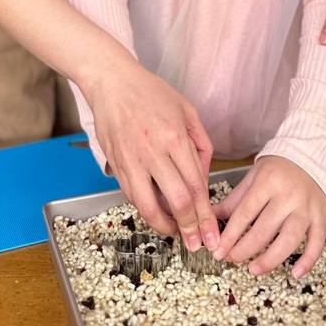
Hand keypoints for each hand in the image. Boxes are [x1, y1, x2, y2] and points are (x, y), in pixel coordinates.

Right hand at [87, 59, 219, 252]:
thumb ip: (201, 144)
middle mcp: (153, 152)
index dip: (205, 215)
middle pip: (177, 201)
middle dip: (191, 228)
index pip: (196, 186)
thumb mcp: (187, 110)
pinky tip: (157, 214)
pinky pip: (132, 195)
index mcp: (175, 137)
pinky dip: (146, 210)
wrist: (113, 82)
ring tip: (177, 234)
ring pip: (149, 206)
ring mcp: (132, 160)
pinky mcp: (116, 164)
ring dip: (165, 226)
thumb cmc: (152, 92)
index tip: (212, 234)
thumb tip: (205, 176)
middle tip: (199, 243)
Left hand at [210, 157, 325, 276]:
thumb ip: (234, 200)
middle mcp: (288, 196)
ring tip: (254, 269)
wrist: (308, 156)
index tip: (218, 251)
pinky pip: (317, 242)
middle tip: (231, 259)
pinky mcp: (321, 216)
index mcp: (267, 182)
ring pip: (289, 240)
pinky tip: (296, 274)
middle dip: (244, 249)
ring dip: (270, 259)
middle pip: (264, 230)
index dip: (230, 236)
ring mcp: (306, 208)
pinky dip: (308, 261)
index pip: (245, 214)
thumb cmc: (277, 169)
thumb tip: (210, 217)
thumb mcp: (252, 177)